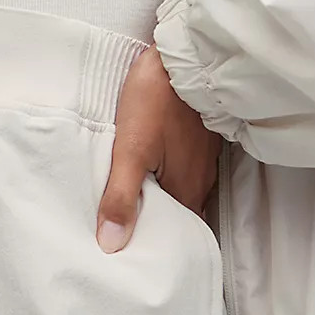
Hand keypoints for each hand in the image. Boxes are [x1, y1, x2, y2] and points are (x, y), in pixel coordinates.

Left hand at [97, 43, 221, 250]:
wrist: (186, 56)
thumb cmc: (157, 100)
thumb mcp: (131, 149)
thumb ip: (121, 197)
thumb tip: (111, 244)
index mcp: (187, 190)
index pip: (173, 235)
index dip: (154, 247)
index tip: (133, 258)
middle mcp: (201, 180)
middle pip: (178, 216)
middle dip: (157, 228)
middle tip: (128, 239)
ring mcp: (203, 160)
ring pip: (180, 192)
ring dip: (161, 202)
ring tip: (133, 210)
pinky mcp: (199, 140)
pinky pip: (183, 171)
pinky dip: (166, 179)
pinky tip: (149, 173)